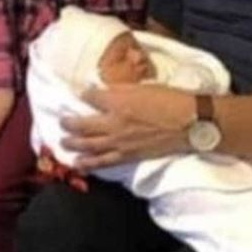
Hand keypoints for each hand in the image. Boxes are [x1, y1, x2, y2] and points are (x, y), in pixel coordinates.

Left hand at [60, 83, 192, 170]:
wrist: (189, 123)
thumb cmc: (170, 100)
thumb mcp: (144, 86)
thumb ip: (121, 89)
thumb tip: (105, 90)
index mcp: (117, 101)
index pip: (90, 97)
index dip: (84, 94)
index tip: (81, 94)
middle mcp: (113, 122)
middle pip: (81, 125)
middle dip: (68, 123)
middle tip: (62, 122)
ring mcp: (119, 142)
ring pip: (87, 146)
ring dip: (72, 145)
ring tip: (63, 143)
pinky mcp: (128, 156)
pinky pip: (103, 162)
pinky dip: (89, 164)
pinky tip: (80, 165)